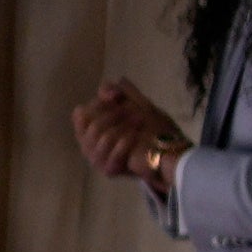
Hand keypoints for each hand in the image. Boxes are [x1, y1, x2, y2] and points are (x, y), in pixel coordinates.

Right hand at [73, 76, 189, 185]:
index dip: (97, 103)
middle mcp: (90, 145)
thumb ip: (124, 92)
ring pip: (97, 135)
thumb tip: (114, 82)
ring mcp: (98, 158)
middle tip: (131, 111)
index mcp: (93, 130)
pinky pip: (110, 151)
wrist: (171, 152)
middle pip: (88, 123)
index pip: (80, 114)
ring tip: (139, 121)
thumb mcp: (138, 105)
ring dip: (120, 126)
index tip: (116, 97)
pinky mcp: (109, 168)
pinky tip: (137, 135)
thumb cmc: (154, 130)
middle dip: (111, 115)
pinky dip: (125, 141)